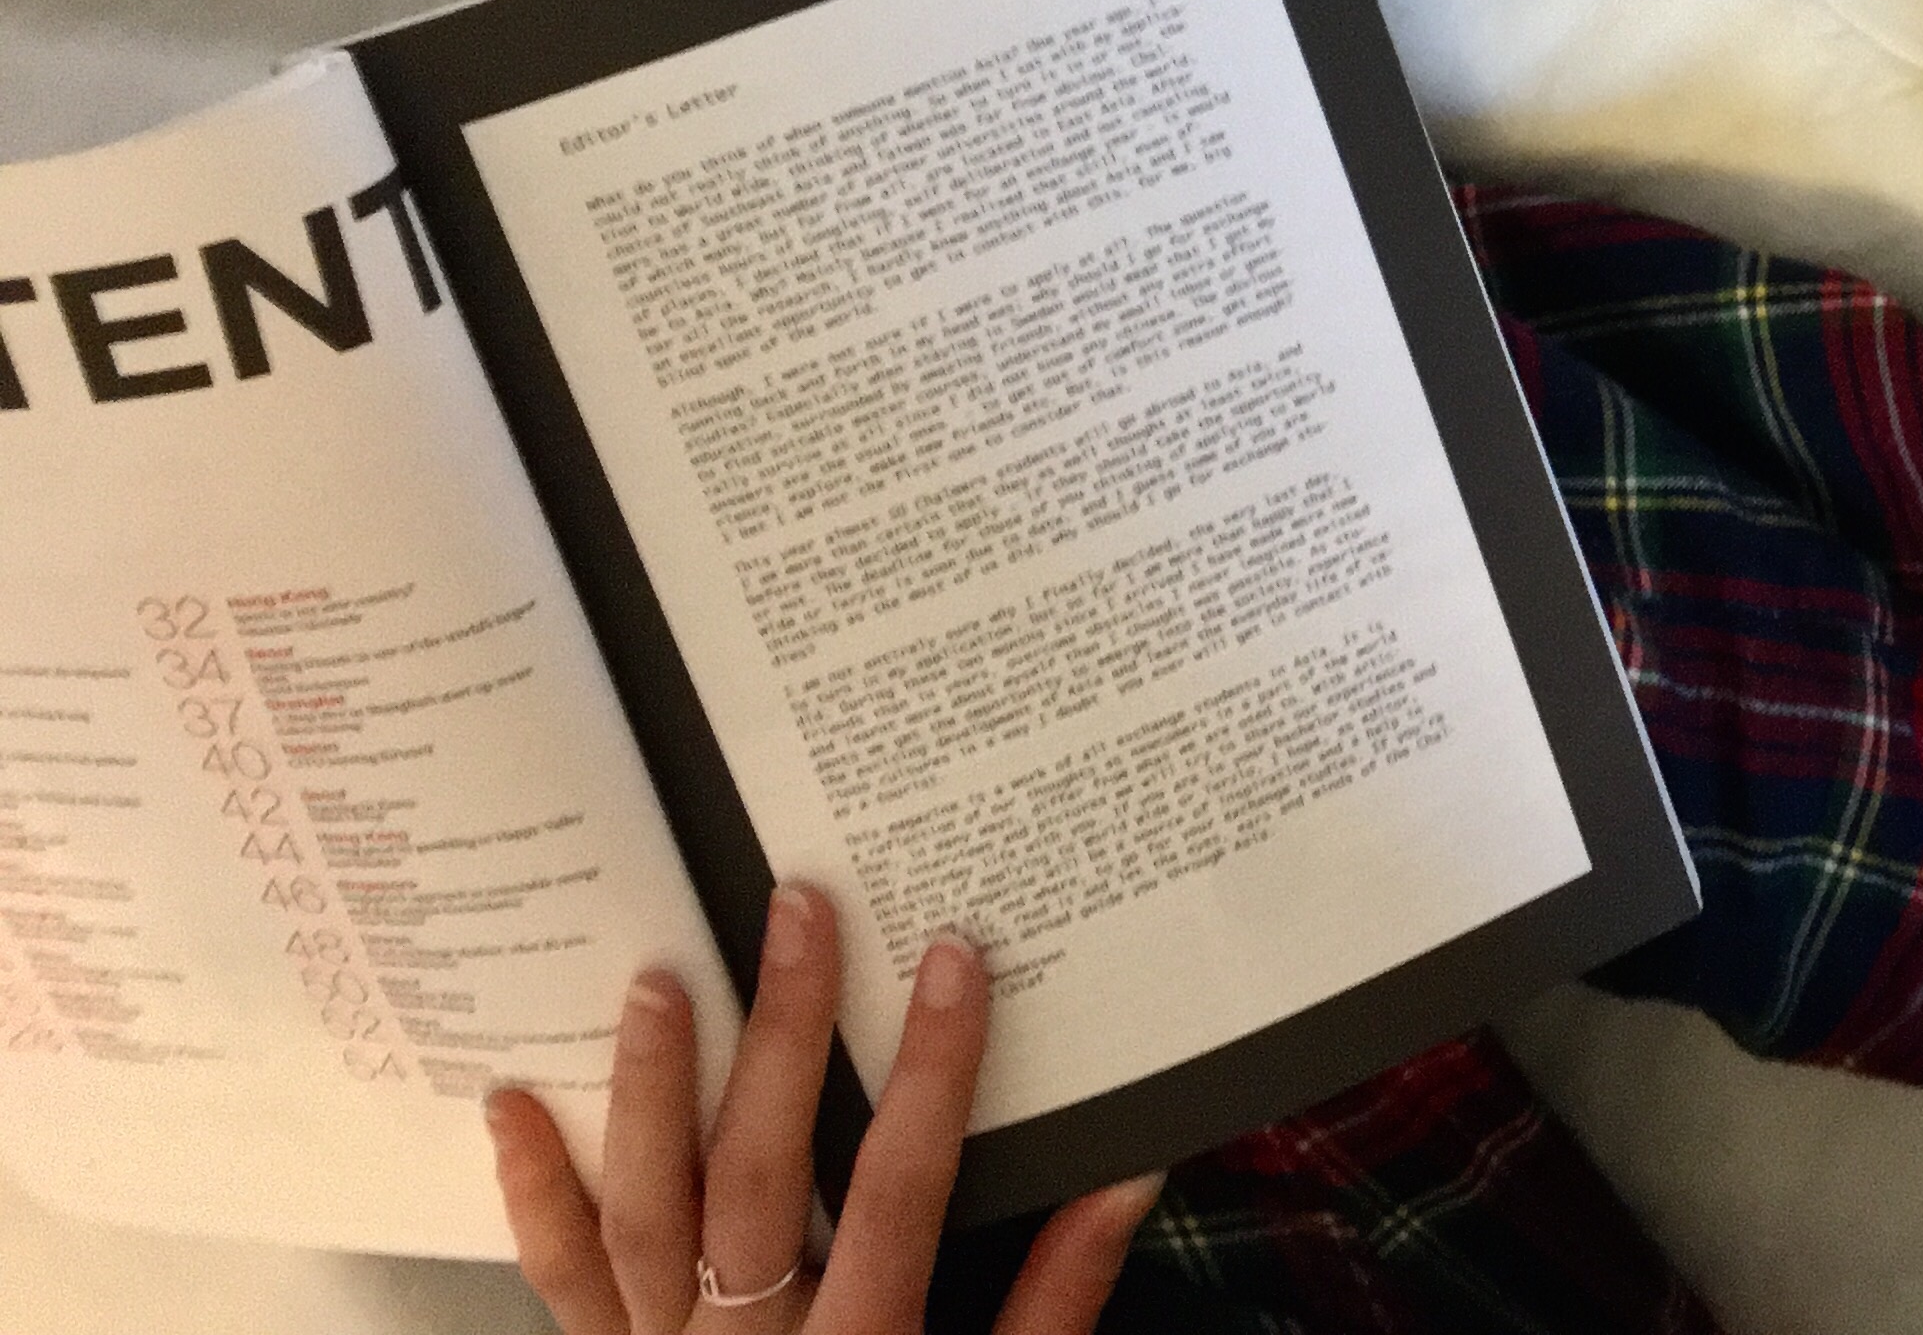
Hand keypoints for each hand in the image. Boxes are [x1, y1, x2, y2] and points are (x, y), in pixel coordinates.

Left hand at [486, 883, 1159, 1334]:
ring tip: (659, 978)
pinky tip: (511, 1103)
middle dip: (783, 1037)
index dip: (932, 1074)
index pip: (903, 1191)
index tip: (955, 959)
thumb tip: (1127, 1175)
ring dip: (648, 1092)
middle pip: (760, 1177)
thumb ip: (1057, 1306)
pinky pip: (560, 1282)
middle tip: (797, 912)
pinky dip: (533, 1194)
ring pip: (644, 1213)